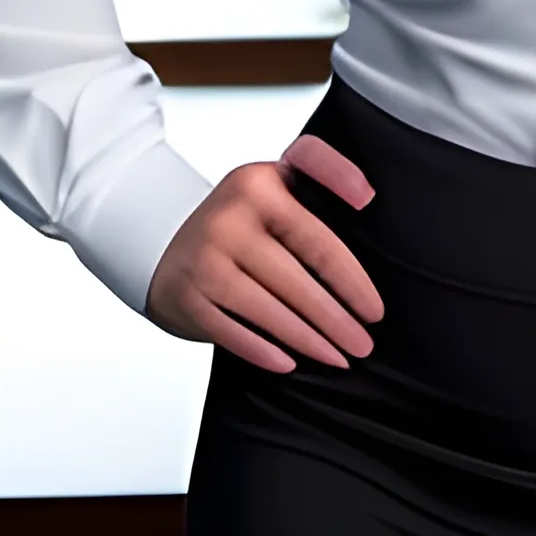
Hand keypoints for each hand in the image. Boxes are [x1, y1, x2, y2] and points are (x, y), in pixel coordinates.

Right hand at [145, 133, 384, 374]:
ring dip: (309, 340)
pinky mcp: (187, 298)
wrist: (160, 231)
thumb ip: (323, 173)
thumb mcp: (278, 176)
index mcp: (260, 185)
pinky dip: (264, 351)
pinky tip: (290, 362)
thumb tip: (367, 199)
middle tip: (363, 343)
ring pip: (269, 311)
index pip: (318, 238)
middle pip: (298, 281)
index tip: (375, 307)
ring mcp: (205, 261)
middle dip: (337, 319)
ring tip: (339, 357)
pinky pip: (232, 332)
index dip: (352, 277)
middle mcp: (229, 221)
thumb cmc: (239, 210)